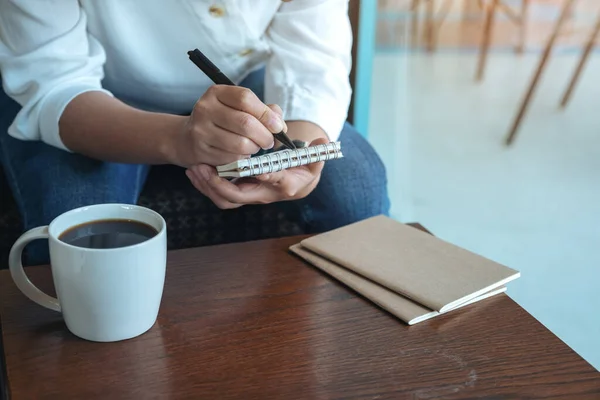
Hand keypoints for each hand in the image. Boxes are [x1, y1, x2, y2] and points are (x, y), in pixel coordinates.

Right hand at [171, 85, 285, 166]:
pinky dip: (242, 159)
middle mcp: (205, 108)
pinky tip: (240, 155)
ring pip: (241, 144)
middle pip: (246, 123)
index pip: (246, 98)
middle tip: (269, 142)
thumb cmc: (221, 122)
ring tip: (254, 147)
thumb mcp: (238, 109)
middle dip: (265, 136)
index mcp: (216, 93)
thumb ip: (262, 111)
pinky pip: (232, 158)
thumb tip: (279, 124)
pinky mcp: (200, 150)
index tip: (277, 126)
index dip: (266, 114)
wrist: (187, 138)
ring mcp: (200, 130)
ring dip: (254, 149)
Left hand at [185, 137, 328, 208]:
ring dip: (208, 187)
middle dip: (219, 184)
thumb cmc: (304, 170)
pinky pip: (220, 196)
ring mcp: (251, 195)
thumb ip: (317, 152)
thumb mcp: (314, 161)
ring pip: (226, 199)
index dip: (261, 173)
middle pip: (239, 196)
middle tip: (204, 168)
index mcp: (284, 185)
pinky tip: (195, 172)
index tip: (248, 165)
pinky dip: (206, 186)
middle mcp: (265, 194)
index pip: (272, 179)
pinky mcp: (241, 193)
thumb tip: (323, 142)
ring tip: (195, 169)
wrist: (298, 183)